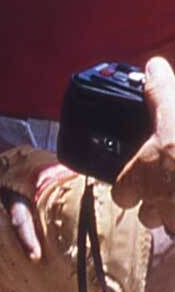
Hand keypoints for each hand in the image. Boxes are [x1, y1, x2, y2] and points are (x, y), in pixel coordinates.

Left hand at [111, 55, 174, 232]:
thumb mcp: (174, 112)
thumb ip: (160, 92)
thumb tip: (153, 67)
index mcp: (141, 174)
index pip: (121, 192)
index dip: (129, 188)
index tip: (139, 179)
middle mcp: (155, 202)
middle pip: (146, 214)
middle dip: (157, 204)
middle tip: (171, 189)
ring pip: (170, 224)